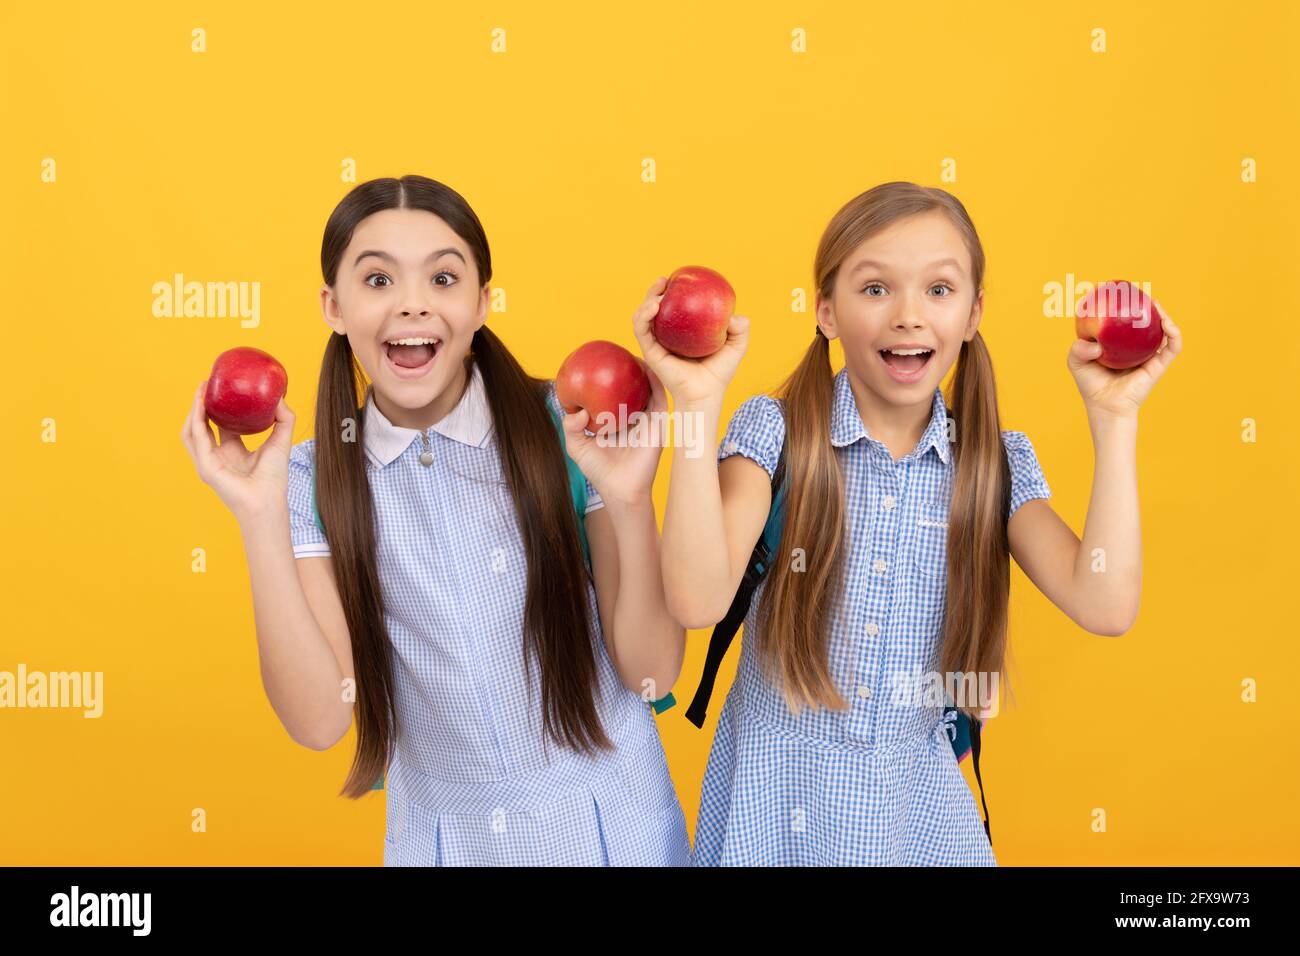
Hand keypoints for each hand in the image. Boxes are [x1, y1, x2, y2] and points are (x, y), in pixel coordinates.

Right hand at [180, 380, 295, 522]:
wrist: (268, 501)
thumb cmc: (274, 478)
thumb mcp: (281, 440)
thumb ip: (284, 419)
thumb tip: (280, 397)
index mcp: (232, 451)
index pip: (219, 424)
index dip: (218, 406)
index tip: (220, 387)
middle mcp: (217, 456)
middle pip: (202, 425)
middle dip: (201, 404)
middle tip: (206, 383)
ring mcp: (207, 462)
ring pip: (192, 430)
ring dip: (194, 409)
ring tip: (201, 390)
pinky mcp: (204, 466)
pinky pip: (196, 438)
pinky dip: (196, 420)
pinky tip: (201, 405)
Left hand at [560, 363, 667, 508]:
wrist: (621, 490)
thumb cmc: (599, 471)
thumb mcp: (577, 446)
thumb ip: (571, 426)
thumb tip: (578, 410)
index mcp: (616, 420)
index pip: (614, 393)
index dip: (609, 377)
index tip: (601, 359)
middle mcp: (633, 417)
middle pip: (633, 386)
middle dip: (629, 367)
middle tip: (619, 350)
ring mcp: (647, 419)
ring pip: (649, 387)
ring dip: (644, 369)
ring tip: (636, 352)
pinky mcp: (658, 423)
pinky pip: (659, 397)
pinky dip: (655, 381)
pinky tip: (647, 367)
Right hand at [631, 276, 749, 408]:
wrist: (706, 394)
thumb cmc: (719, 373)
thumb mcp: (736, 346)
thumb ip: (741, 329)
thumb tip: (736, 316)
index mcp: (681, 332)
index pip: (673, 307)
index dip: (673, 291)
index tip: (680, 279)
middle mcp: (666, 336)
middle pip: (655, 308)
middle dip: (655, 290)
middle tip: (665, 280)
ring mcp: (656, 343)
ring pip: (643, 316)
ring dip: (647, 299)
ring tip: (659, 293)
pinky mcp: (650, 351)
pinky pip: (641, 329)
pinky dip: (643, 315)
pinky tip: (654, 305)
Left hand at [1068, 300, 1181, 421]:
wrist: (1106, 407)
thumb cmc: (1091, 385)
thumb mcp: (1076, 362)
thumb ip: (1078, 348)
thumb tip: (1097, 344)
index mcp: (1121, 345)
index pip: (1127, 323)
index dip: (1128, 307)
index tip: (1124, 293)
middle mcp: (1137, 348)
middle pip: (1147, 323)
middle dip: (1148, 307)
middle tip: (1141, 295)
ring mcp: (1150, 356)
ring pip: (1163, 331)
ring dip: (1164, 316)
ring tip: (1156, 305)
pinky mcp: (1159, 365)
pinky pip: (1172, 347)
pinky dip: (1174, 334)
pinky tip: (1167, 324)